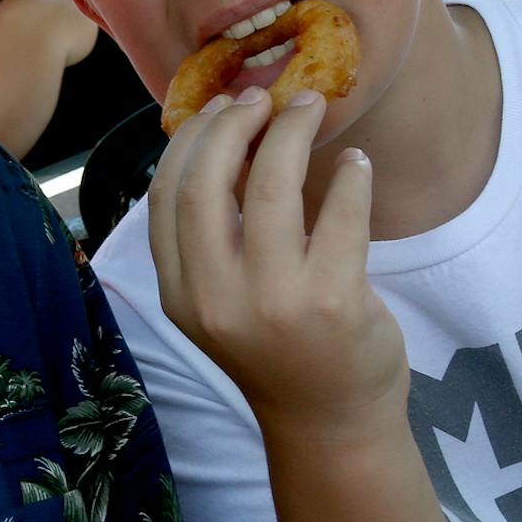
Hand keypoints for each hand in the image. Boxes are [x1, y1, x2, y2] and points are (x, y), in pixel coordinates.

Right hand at [147, 85, 407, 437]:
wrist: (330, 422)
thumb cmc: (278, 348)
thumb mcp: (222, 301)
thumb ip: (212, 239)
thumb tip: (225, 135)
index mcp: (181, 294)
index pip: (165, 197)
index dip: (191, 140)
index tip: (221, 110)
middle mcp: (217, 299)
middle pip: (207, 184)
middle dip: (234, 125)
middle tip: (264, 98)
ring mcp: (274, 302)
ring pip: (273, 187)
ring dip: (292, 131)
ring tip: (309, 107)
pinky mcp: (333, 302)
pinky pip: (341, 215)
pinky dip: (351, 177)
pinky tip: (356, 165)